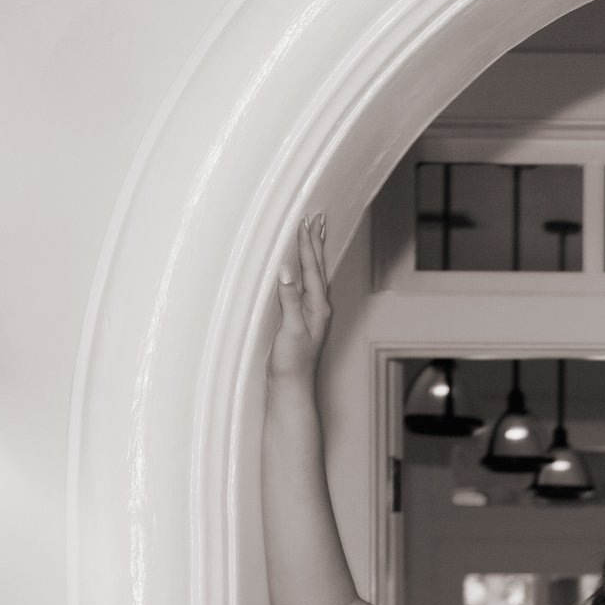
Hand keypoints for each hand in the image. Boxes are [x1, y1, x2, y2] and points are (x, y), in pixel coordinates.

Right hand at [269, 212, 332, 377]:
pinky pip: (306, 285)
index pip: (311, 269)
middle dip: (317, 242)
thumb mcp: (290, 330)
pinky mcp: (302, 319)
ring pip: (314, 274)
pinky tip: (303, 268)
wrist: (292, 387)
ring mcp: (311, 313)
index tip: (303, 223)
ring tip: (314, 234)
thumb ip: (289, 301)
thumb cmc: (292, 363)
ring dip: (313, 253)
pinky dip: (305, 269)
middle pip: (318, 267)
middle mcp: (318, 307)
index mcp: (317, 308)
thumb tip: (286, 272)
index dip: (306, 246)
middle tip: (319, 217)